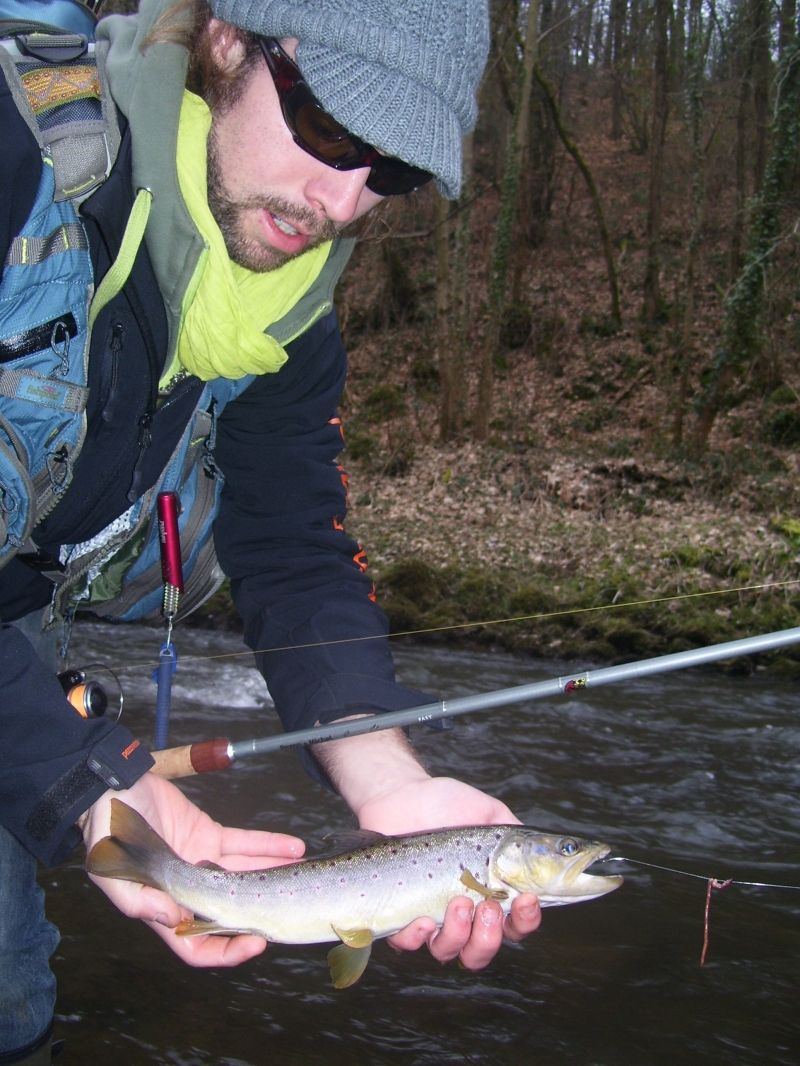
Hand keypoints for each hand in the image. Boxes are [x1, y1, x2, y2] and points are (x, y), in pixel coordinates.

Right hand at [81, 771, 303, 966]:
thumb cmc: (105, 829)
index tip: (256, 943)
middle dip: (259, 913)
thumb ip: (139, 899)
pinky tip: (293, 847)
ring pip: (244, 876)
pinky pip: (244, 843)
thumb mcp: (111, 870)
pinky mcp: (209, 834)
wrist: (113, 784)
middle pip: (229, 912)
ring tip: (302, 874)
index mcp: (162, 906)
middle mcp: (187, 889)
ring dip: (273, 876)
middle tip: (289, 907)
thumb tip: (174, 922)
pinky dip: (269, 846)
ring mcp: (201, 861)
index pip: (195, 944)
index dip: (225, 952)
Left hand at [358, 775, 540, 965]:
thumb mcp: (490, 814)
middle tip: (487, 906)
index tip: (526, 900)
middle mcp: (461, 910)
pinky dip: (417, 938)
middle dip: (490, 936)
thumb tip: (548, 853)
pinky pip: (407, 942)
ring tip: (458, 902)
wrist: (401, 792)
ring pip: (449, 950)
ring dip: (459, 935)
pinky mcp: (398, 913)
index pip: (515, 923)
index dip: (526, 921)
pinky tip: (423, 919)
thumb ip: (519, 836)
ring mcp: (429, 914)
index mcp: (487, 891)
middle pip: (483, 949)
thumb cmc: (445, 802)